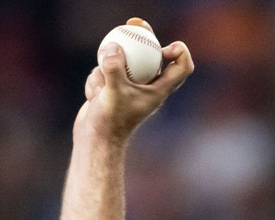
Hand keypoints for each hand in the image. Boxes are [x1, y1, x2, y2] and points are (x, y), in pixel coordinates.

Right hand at [74, 19, 193, 143]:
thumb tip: (113, 46)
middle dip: (142, 38)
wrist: (94, 140)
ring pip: (121, 62)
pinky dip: (96, 81)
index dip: (180, 52)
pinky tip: (92, 97)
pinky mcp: (112, 89)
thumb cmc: (110, 121)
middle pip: (152, 55)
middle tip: (133, 23)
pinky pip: (104, 72)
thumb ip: (114, 68)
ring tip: (100, 89)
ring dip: (106, 69)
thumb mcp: (112, 92)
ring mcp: (129, 87)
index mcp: (159, 90)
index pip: (182, 67)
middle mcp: (147, 88)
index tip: (167, 44)